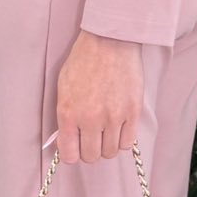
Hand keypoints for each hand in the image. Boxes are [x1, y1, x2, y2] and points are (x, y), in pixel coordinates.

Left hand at [54, 28, 143, 162]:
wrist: (110, 40)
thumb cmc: (84, 60)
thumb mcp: (64, 87)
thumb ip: (65, 115)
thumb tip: (67, 138)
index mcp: (69, 113)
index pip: (70, 155)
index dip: (73, 154)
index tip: (76, 147)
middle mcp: (91, 119)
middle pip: (92, 156)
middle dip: (90, 150)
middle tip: (92, 138)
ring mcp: (113, 117)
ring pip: (111, 152)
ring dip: (108, 145)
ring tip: (106, 132)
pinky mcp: (132, 112)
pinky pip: (128, 142)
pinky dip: (123, 139)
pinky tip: (119, 128)